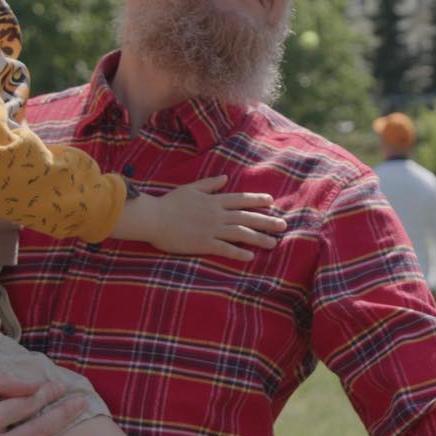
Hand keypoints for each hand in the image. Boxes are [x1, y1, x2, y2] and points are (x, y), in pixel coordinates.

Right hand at [113, 175, 286, 260]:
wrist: (153, 217)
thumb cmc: (169, 203)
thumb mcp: (190, 189)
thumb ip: (209, 184)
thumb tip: (225, 178)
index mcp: (213, 200)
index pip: (240, 199)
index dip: (256, 200)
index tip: (270, 201)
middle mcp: (216, 214)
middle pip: (246, 217)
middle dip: (266, 221)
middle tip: (283, 225)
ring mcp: (211, 229)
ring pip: (240, 233)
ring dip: (259, 238)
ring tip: (273, 243)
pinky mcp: (203, 243)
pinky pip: (225, 248)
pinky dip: (239, 252)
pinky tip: (250, 257)